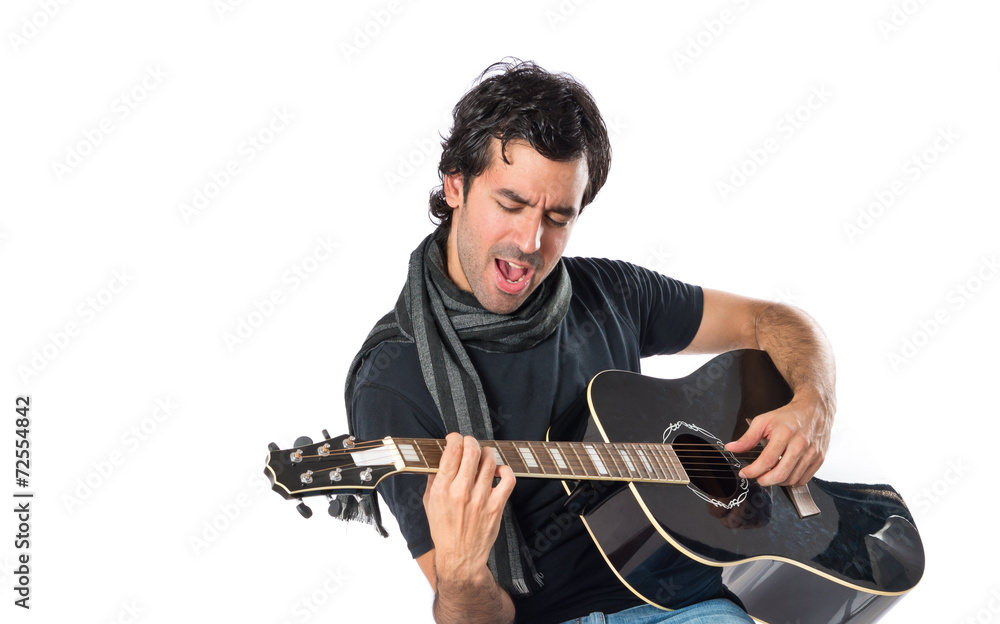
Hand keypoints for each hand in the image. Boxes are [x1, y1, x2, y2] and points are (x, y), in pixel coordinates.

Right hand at [423, 432, 515, 584]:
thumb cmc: (443, 531)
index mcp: (442, 489)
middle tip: (470, 443)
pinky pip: (508, 479)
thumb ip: (433, 479)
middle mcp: (461, 492)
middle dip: (471, 441)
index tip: (455, 439)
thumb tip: (439, 457)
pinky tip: (498, 471)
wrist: (460, 558)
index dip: (455, 439)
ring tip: (483, 456)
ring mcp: (481, 499)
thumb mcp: (429, 503)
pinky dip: (505, 470)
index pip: (452, 452)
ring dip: (487, 452)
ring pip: (490, 461)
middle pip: (472, 452)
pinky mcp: (496, 506)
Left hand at [724, 393, 832, 486]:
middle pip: (781, 474)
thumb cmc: (788, 416)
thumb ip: (747, 437)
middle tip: (757, 478)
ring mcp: (812, 453)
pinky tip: (784, 473)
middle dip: (764, 481)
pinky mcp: (819, 459)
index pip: (767, 460)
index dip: (753, 471)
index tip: (744, 473)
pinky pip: (804, 480)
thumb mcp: (763, 421)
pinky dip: (791, 481)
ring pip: (792, 479)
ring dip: (777, 482)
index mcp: (784, 433)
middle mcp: (800, 444)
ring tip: (769, 475)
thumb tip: (731, 448)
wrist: (814, 409)